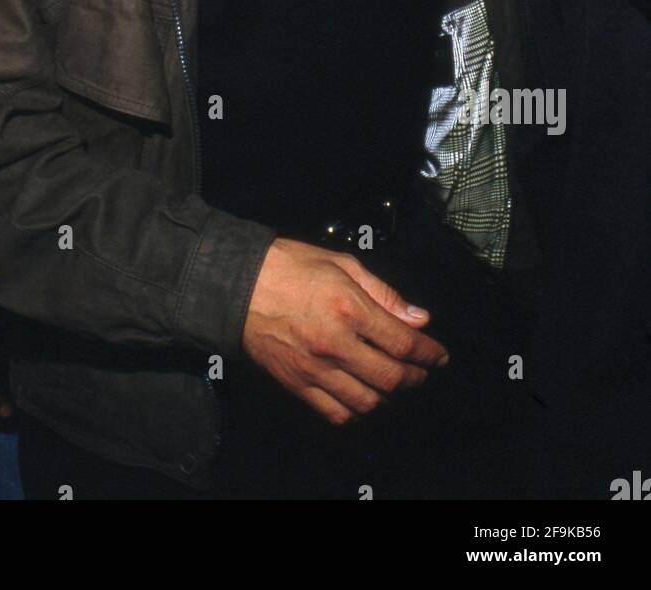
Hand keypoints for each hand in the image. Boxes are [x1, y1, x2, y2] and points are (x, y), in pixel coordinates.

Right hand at [242, 237, 448, 424]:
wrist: (236, 284)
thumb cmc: (289, 266)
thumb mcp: (341, 263)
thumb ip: (383, 293)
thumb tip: (418, 318)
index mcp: (349, 308)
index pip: (403, 342)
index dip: (429, 353)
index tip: (439, 355)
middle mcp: (335, 344)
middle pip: (391, 377)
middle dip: (415, 378)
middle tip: (422, 372)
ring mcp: (315, 369)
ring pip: (368, 400)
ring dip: (389, 396)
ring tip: (393, 383)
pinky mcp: (296, 384)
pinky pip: (336, 412)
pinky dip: (357, 410)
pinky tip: (363, 396)